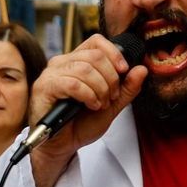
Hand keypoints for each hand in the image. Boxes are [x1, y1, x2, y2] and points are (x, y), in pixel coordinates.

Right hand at [28, 36, 147, 186]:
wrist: (64, 145)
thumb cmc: (81, 124)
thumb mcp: (112, 105)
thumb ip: (127, 88)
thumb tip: (142, 69)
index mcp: (77, 61)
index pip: (96, 41)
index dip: (114, 53)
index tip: (124, 71)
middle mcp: (62, 62)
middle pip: (95, 55)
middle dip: (111, 78)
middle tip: (112, 97)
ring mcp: (51, 73)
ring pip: (85, 69)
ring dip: (100, 89)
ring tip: (101, 104)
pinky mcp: (45, 87)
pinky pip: (72, 83)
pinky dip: (88, 95)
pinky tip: (91, 105)